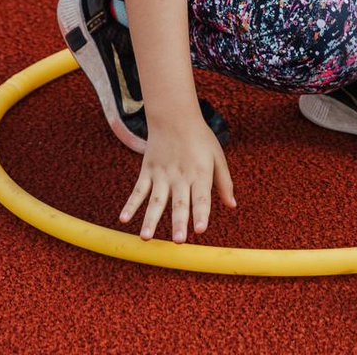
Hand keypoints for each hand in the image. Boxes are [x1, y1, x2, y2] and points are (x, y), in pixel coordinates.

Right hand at [119, 117, 235, 242]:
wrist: (174, 116)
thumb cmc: (200, 138)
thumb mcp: (217, 156)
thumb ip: (224, 182)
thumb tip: (232, 206)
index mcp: (200, 173)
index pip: (202, 197)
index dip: (201, 213)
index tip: (200, 230)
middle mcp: (181, 176)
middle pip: (179, 202)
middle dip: (179, 222)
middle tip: (178, 241)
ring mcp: (162, 174)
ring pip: (156, 200)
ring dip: (150, 219)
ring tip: (146, 238)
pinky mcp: (148, 171)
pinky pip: (138, 190)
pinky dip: (130, 204)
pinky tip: (124, 219)